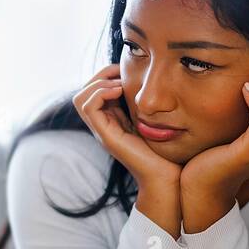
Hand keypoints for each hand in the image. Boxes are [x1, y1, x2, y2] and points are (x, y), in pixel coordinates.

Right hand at [75, 63, 181, 190]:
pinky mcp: (106, 137)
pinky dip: (101, 93)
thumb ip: (147, 104)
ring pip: (80, 99)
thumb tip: (148, 82)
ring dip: (98, 84)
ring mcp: (103, 132)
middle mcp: (103, 126)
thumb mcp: (155, 119)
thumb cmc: (166, 151)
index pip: (94, 92)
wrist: (167, 177)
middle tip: (120, 73)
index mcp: (113, 121)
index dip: (105, 75)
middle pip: (83, 93)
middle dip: (100, 76)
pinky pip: (89, 108)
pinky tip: (120, 90)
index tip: (125, 71)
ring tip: (119, 84)